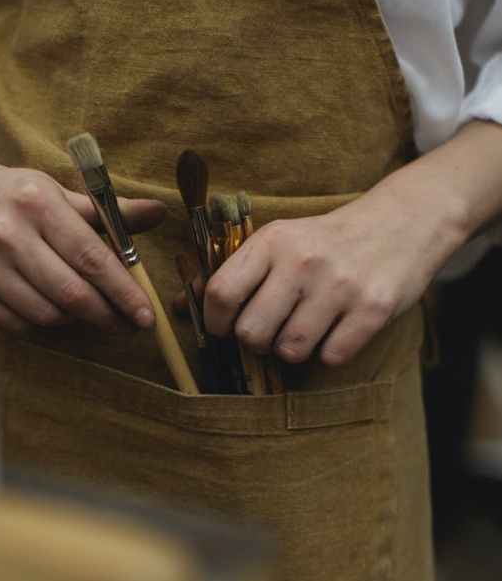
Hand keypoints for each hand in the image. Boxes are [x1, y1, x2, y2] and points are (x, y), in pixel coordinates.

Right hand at [0, 138, 166, 333]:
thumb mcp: (59, 193)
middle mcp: (6, 233)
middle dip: (105, 315)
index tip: (145, 315)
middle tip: (124, 324)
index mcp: (36, 203)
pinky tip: (50, 310)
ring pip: (45, 314)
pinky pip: (16, 324)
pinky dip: (40, 324)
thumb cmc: (16, 197)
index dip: (123, 291)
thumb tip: (159, 213)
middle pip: (70, 293)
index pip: (91, 257)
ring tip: (85, 310)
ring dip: (73, 320)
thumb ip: (110, 210)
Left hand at [201, 171, 468, 366]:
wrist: (402, 223)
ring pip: (290, 351)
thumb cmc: (326, 241)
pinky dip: (329, 353)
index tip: (225, 328)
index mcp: (273, 241)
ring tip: (304, 330)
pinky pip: (331, 357)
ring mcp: (340, 286)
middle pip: (252, 333)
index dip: (216, 323)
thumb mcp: (279, 242)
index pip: (221, 294)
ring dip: (292, 350)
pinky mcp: (374, 309)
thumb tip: (178, 308)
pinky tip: (336, 331)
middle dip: (256, 342)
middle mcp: (303, 262)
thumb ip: (233, 273)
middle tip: (270, 331)